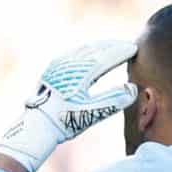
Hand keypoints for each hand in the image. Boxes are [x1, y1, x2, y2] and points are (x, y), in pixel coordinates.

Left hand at [0, 39, 138, 171]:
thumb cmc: (65, 122)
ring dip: (100, 47)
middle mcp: (70, 64)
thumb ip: (114, 101)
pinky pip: (75, 53)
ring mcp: (60, 64)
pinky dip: (87, 51)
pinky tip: (91, 54)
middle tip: (128, 46)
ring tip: (112, 47)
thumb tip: (133, 88)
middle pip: (96, 49)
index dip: (122, 51)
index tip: (135, 48)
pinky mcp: (53, 67)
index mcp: (81, 72)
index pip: (107, 56)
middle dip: (113, 46)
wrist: (36, 126)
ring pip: (85, 49)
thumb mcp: (92, 113)